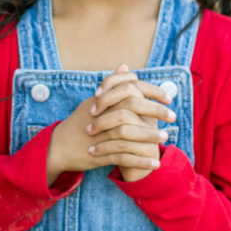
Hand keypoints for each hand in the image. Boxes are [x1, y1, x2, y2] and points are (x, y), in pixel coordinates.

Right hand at [46, 65, 175, 183]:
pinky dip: (140, 161)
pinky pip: (123, 157)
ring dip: (150, 137)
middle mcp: (100, 115)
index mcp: (101, 102)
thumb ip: (112, 86)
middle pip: (132, 108)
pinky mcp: (98, 154)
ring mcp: (99, 135)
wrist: (57, 147)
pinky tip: (155, 163)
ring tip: (165, 139)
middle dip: (156, 112)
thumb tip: (126, 67)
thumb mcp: (92, 101)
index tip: (167, 98)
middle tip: (173, 118)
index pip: (128, 88)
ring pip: (129, 133)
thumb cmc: (78, 124)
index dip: (151, 91)